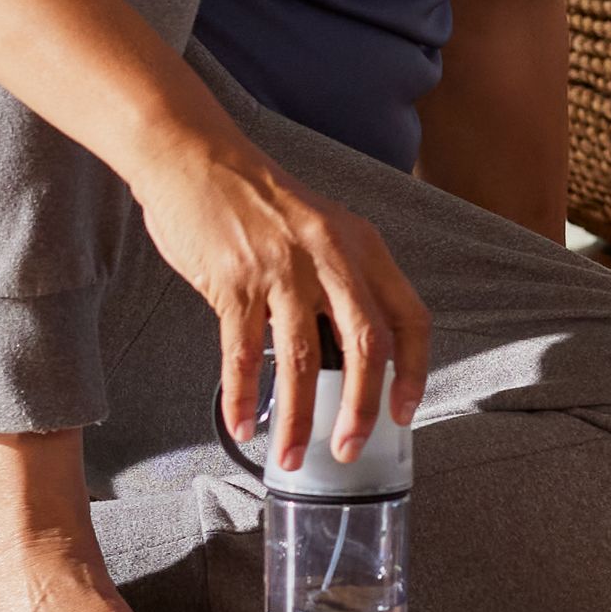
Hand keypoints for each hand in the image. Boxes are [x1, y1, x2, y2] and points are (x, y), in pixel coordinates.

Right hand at [127, 125, 429, 468]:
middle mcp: (330, 256)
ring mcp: (281, 268)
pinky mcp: (234, 281)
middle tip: (349, 448)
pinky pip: (242, 354)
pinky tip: (242, 424)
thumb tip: (347, 355)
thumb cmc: (257, 197)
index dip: (415, 371)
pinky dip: (242, 397)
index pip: (410, 316)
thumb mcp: (320, 228)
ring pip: (300, 361)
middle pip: (366, 347)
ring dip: (298, 419)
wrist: (195, 155)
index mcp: (361, 244)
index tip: (406, 411)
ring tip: (291, 456)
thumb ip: (340, 281)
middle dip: (361, 409)